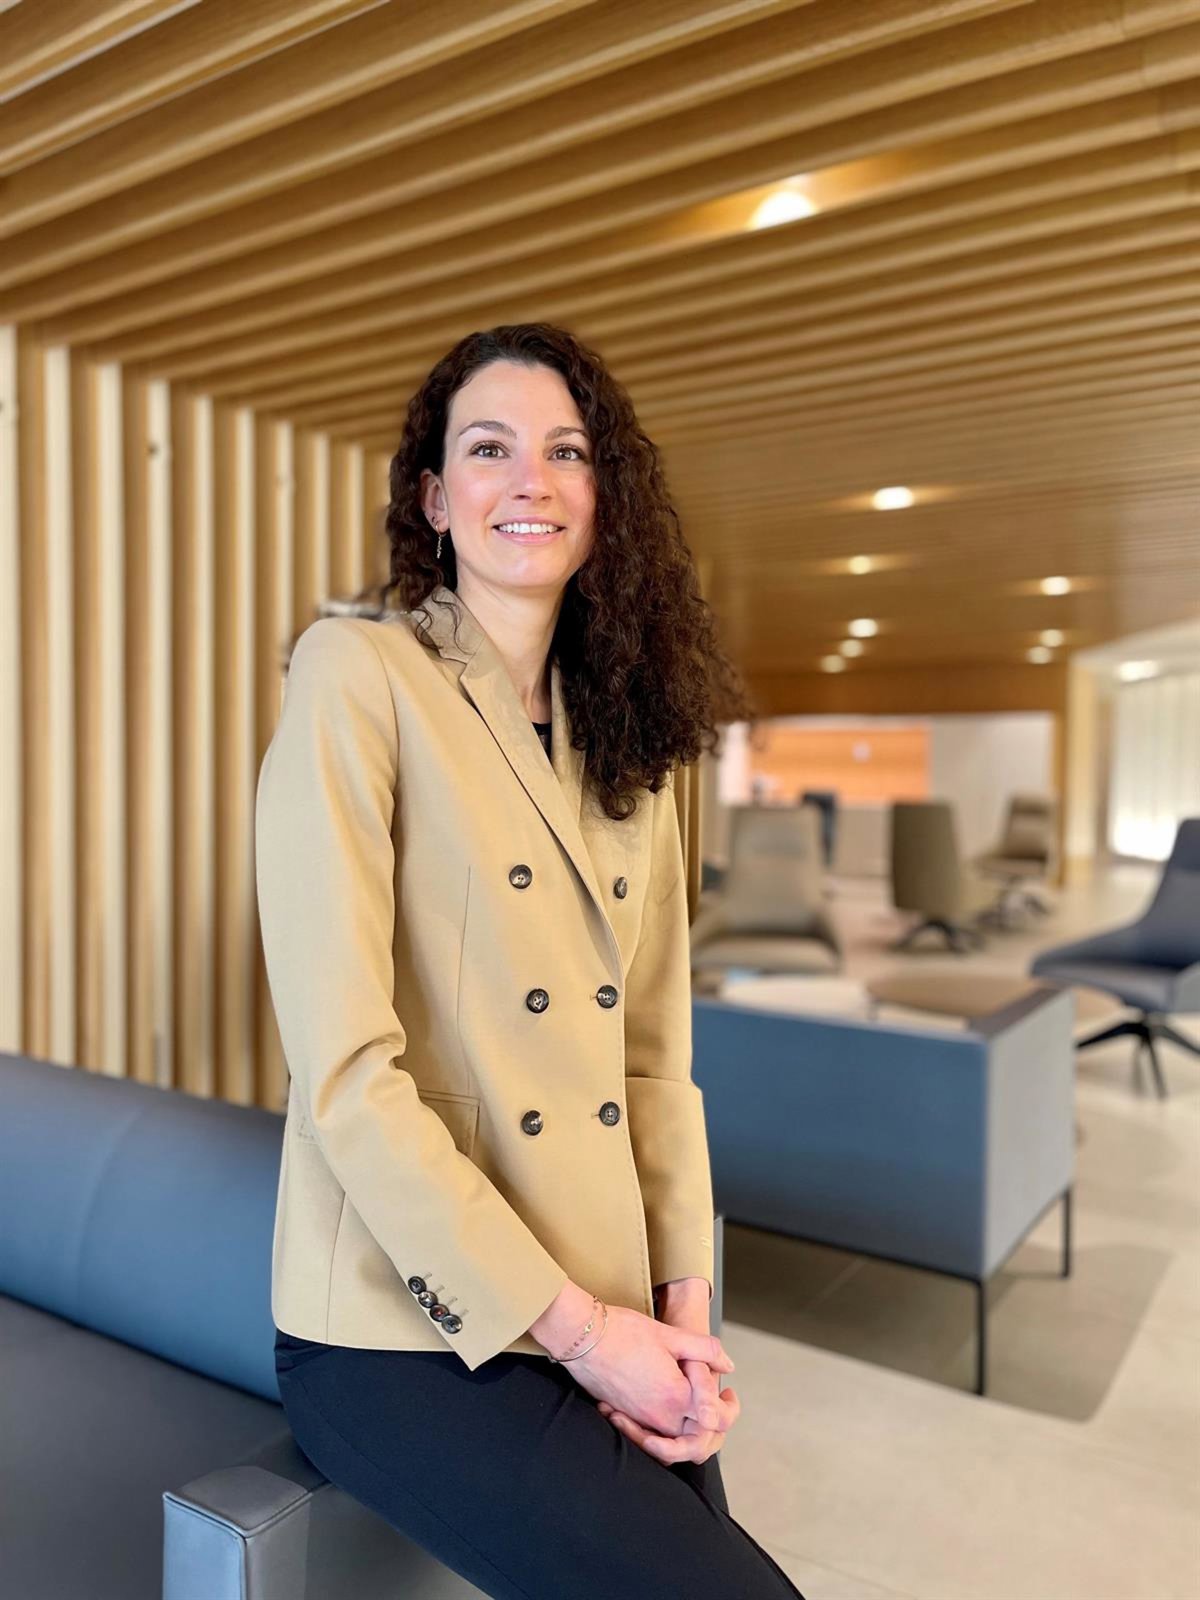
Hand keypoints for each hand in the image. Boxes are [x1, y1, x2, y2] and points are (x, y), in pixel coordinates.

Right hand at [595, 1277, 739, 1465]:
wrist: (582, 1336)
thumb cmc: (624, 1331)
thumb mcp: (670, 1334)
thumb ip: (705, 1350)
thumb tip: (728, 1365)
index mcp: (677, 1396)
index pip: (716, 1420)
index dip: (729, 1409)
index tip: (729, 1394)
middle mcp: (660, 1416)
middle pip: (697, 1442)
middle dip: (711, 1429)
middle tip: (717, 1406)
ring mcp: (640, 1420)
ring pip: (674, 1445)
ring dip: (688, 1435)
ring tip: (693, 1412)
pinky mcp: (624, 1418)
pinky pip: (651, 1440)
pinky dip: (663, 1435)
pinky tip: (666, 1411)